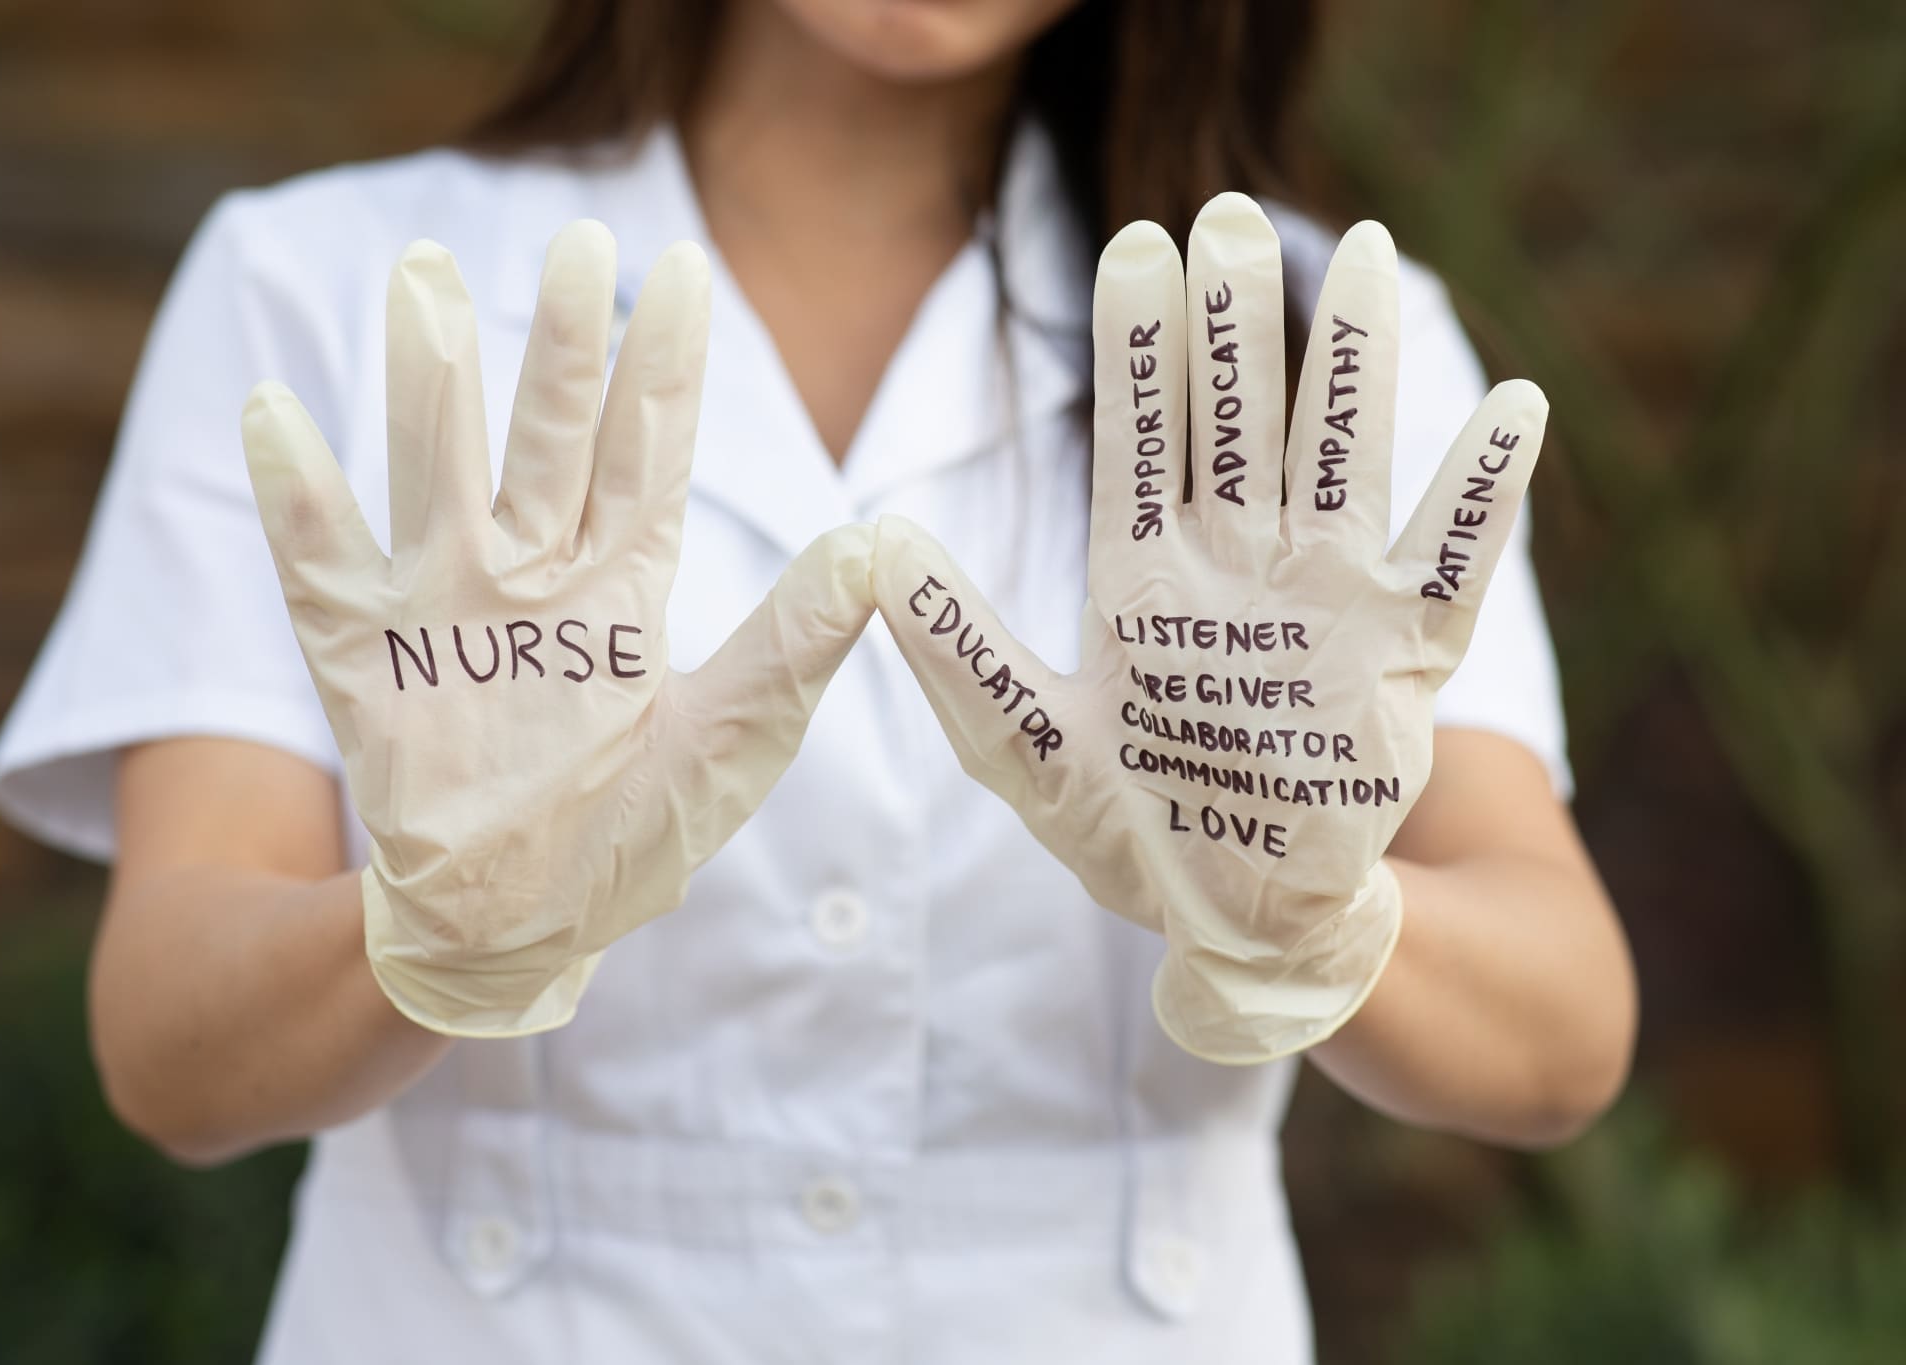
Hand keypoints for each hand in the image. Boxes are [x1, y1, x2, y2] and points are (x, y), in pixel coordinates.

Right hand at [242, 224, 873, 1037]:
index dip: (666, 364)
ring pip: (438, 471)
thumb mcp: (727, 744)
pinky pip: (320, 566)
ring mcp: (445, 606)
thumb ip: (792, 646)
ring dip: (433, 384)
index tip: (687, 267)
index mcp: (623, 583)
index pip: (648, 450)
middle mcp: (534, 571)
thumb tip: (882, 546)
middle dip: (563, 344)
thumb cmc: (627, 836)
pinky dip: (297, 498)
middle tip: (579, 243)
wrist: (508, 927)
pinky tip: (275, 415)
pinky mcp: (365, 658)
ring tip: (425, 282)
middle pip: (550, 436)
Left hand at [873, 195, 1545, 1062]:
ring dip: (1353, 362)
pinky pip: (1452, 563)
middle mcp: (1238, 568)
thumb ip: (957, 648)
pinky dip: (1482, 495)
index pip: (1138, 439)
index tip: (1130, 246)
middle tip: (1222, 214)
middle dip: (1232, 324)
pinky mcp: (1399, 658)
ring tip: (1362, 249)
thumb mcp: (1024, 743)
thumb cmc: (1131, 836)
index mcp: (1145, 578)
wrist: (1236, 921)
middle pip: (1238, 422)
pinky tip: (1511, 410)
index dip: (1136, 348)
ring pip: (1343, 457)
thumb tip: (870, 543)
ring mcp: (1325, 602)